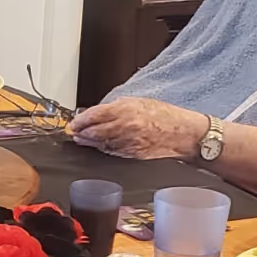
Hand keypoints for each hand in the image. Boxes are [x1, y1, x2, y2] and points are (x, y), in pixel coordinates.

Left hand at [68, 99, 203, 161]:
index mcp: (126, 109)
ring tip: (82, 140)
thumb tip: (99, 112)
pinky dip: (102, 149)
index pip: (95, 115)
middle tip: (74, 132)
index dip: (81, 120)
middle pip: (94, 131)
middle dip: (81, 133)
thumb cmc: (164, 116)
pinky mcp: (132, 154)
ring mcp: (127, 142)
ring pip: (100, 144)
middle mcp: (125, 126)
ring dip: (88, 142)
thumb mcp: (139, 102)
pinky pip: (111, 152)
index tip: (74, 122)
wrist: (182, 133)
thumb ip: (117, 107)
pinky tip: (98, 146)